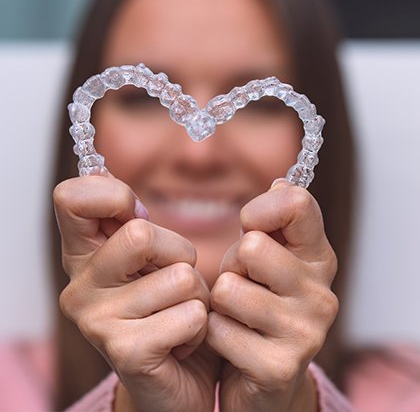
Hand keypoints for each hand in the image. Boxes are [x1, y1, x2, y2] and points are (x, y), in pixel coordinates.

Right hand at [53, 175, 219, 411]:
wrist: (178, 382)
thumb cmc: (170, 311)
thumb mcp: (153, 261)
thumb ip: (135, 225)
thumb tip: (114, 183)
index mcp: (84, 256)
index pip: (72, 198)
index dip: (114, 196)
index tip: (137, 217)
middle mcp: (80, 286)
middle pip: (141, 233)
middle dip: (180, 254)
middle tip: (175, 282)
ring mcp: (97, 321)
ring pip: (180, 276)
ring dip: (197, 296)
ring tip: (180, 315)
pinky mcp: (125, 351)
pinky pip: (191, 315)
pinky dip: (202, 326)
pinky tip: (183, 342)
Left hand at [206, 180, 337, 411]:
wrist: (262, 376)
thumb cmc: (258, 304)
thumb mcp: (266, 258)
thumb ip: (275, 221)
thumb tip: (282, 182)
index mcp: (318, 258)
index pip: (297, 204)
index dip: (260, 210)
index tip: (250, 226)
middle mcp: (321, 293)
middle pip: (252, 247)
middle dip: (233, 265)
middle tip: (242, 284)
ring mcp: (305, 332)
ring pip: (228, 289)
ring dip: (220, 302)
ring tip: (237, 314)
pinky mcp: (279, 367)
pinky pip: (218, 330)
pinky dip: (213, 334)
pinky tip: (233, 343)